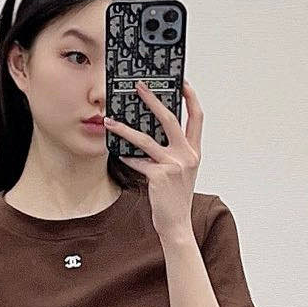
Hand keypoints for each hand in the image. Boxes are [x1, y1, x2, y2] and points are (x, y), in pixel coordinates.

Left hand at [112, 76, 202, 242]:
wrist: (176, 223)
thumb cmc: (175, 197)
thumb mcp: (181, 171)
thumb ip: (172, 151)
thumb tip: (151, 132)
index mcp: (194, 151)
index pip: (197, 118)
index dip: (191, 98)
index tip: (181, 83)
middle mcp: (187, 155)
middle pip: (170, 119)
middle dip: (153, 100)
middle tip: (139, 87)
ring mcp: (174, 165)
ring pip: (146, 139)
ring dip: (125, 129)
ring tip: (110, 120)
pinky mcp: (159, 176)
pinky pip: (138, 161)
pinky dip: (127, 157)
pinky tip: (118, 154)